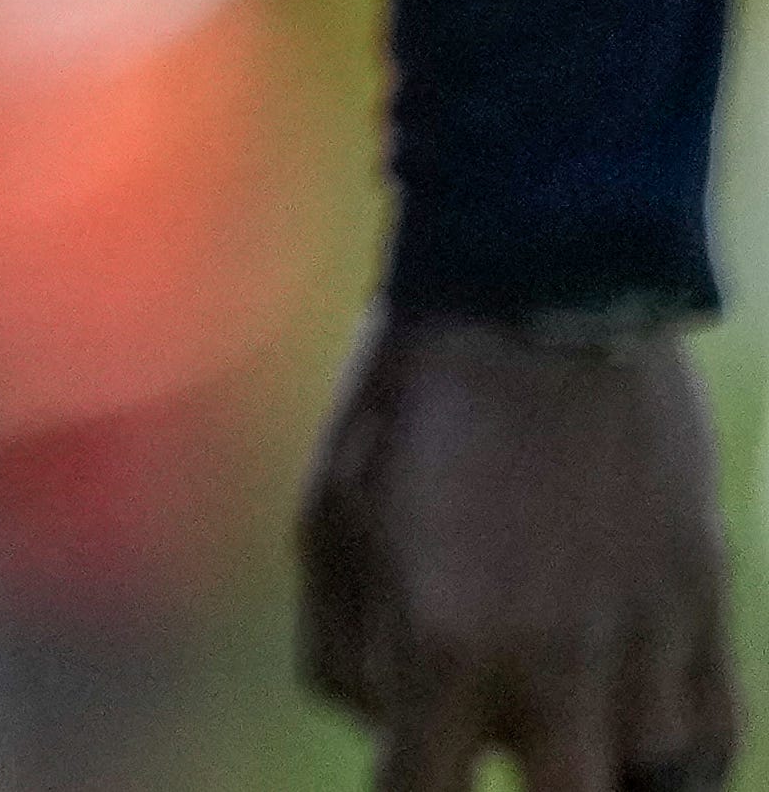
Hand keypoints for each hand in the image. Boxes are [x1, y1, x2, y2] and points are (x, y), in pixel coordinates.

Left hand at [301, 306, 733, 788]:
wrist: (539, 298)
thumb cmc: (409, 401)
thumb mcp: (326, 517)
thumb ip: (345, 647)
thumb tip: (386, 723)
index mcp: (445, 648)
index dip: (406, 787)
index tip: (407, 766)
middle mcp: (555, 671)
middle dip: (506, 782)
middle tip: (483, 730)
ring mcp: (646, 647)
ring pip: (637, 778)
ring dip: (589, 755)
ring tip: (553, 702)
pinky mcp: (707, 610)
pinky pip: (714, 743)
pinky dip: (676, 755)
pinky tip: (632, 726)